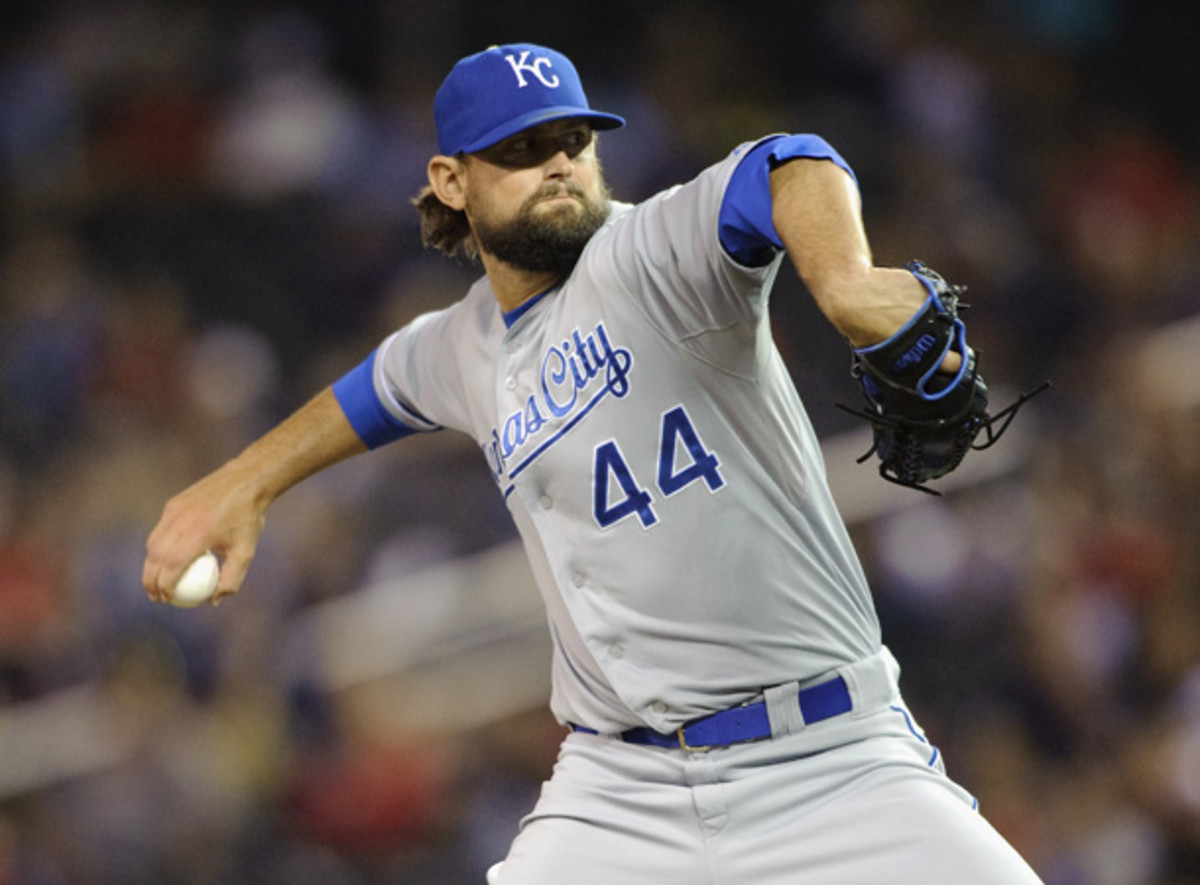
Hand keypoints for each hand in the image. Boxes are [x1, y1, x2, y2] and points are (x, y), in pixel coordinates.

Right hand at [142, 461, 267, 604]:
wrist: (245, 481)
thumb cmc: (248, 519)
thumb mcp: (246, 551)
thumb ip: (231, 578)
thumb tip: (213, 600)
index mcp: (199, 533)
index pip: (171, 565)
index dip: (164, 585)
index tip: (166, 599)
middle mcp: (182, 521)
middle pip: (155, 557)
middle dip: (150, 580)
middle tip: (155, 597)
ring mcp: (174, 510)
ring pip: (153, 543)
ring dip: (150, 565)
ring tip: (155, 582)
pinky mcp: (173, 504)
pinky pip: (160, 530)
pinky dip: (158, 548)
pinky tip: (164, 561)